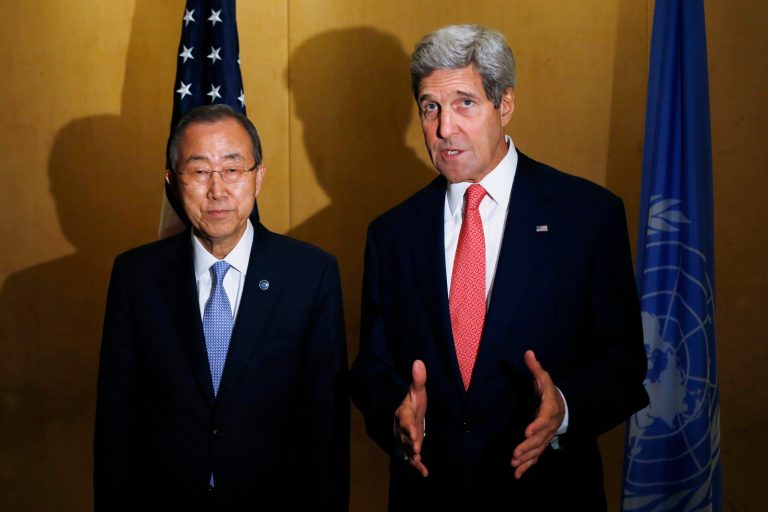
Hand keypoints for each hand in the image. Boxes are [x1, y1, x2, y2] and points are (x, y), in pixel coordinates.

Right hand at [394, 360, 427, 476]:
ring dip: (412, 454)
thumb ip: (418, 379)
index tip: (413, 429)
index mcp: (403, 413)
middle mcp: (401, 428)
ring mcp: (404, 440)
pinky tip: (424, 473)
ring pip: (407, 448)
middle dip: (411, 442)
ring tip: (418, 460)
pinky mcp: (410, 448)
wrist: (406, 416)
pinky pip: (412, 458)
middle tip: (417, 447)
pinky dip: (417, 466)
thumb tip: (418, 361)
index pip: (404, 419)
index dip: (408, 425)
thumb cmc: (413, 403)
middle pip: (404, 436)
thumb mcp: (416, 391)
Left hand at [511, 350, 564, 478]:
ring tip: (514, 465)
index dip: (536, 425)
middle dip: (527, 447)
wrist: (563, 406)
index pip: (543, 419)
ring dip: (526, 459)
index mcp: (549, 410)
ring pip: (537, 450)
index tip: (526, 432)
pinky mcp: (542, 443)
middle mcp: (549, 426)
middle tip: (515, 454)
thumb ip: (535, 368)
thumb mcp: (544, 378)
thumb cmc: (550, 391)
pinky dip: (527, 466)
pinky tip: (517, 474)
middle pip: (539, 439)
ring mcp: (546, 437)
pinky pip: (536, 456)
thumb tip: (528, 352)